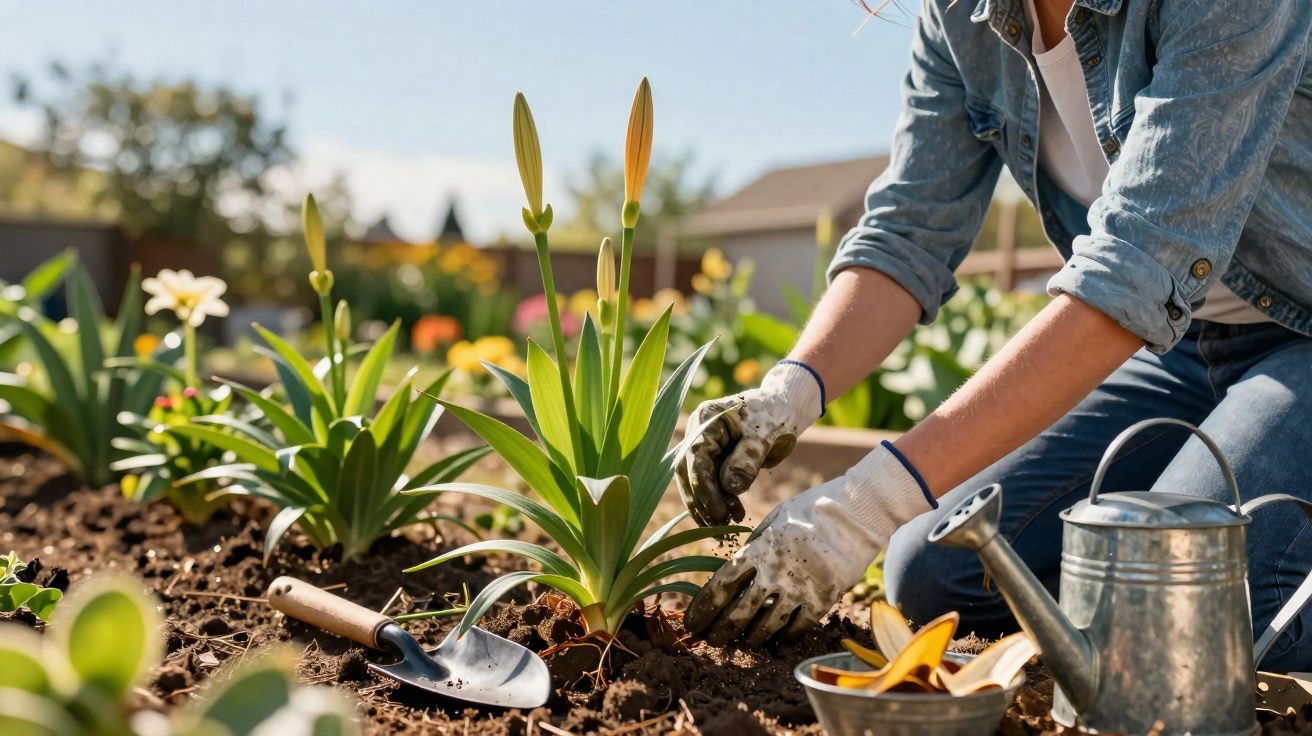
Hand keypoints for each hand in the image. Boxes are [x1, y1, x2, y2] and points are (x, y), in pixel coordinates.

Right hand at [677, 362, 823, 525]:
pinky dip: (721, 500)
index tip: (717, 512)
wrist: (784, 409)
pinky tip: (734, 516)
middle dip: (702, 502)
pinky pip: (711, 483)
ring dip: (710, 505)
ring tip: (726, 527)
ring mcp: (703, 446)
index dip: (704, 488)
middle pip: (689, 472)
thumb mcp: (763, 436)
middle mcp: (697, 433)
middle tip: (717, 527)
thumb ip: (746, 459)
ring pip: (697, 481)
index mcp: (705, 420)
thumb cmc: (774, 415)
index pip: (696, 458)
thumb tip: (729, 488)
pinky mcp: (713, 459)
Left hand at [683, 441, 933, 645]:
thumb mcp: (774, 520)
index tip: (692, 621)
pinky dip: (785, 635)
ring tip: (743, 642)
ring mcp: (800, 589)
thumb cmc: (811, 509)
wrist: (857, 511)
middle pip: (739, 612)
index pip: (721, 585)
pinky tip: (777, 637)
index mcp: (759, 549)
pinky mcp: (824, 599)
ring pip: (767, 625)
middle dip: (721, 631)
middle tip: (712, 641)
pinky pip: (798, 627)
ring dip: (751, 637)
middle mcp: (775, 573)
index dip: (703, 608)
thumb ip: (755, 546)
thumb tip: (737, 569)